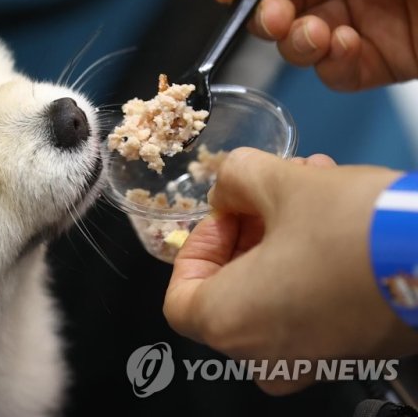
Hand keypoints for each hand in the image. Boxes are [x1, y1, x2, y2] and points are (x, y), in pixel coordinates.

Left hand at [163, 148, 417, 393]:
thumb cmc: (356, 230)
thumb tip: (229, 187)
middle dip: (249, 227)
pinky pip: (310, 303)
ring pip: (273, 290)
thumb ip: (235, 179)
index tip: (226, 214)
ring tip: (309, 180)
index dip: (197, 248)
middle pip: (230, 290)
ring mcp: (312, 358)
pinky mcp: (352, 349)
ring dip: (282, 233)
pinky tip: (336, 209)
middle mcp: (266, 354)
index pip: (180, 297)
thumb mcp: (280, 183)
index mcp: (230, 324)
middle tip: (269, 188)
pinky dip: (311, 259)